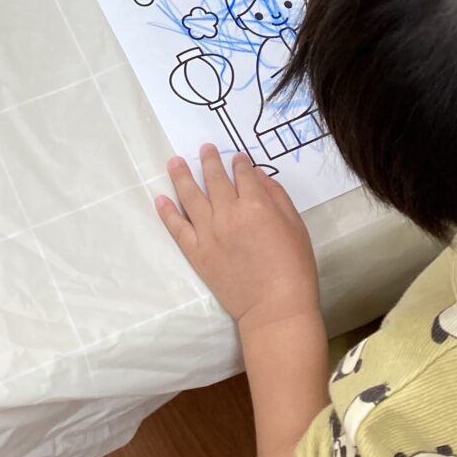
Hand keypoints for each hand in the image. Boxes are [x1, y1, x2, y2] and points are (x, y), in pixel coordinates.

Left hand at [157, 145, 319, 331]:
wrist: (275, 308)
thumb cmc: (294, 267)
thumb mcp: (295, 225)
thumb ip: (277, 196)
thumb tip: (258, 176)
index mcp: (255, 204)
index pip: (243, 174)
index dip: (240, 163)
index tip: (237, 158)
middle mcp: (228, 212)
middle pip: (214, 179)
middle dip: (210, 160)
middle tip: (205, 148)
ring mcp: (209, 232)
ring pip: (191, 196)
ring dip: (182, 176)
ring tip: (174, 161)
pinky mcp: (196, 252)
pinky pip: (177, 227)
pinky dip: (167, 212)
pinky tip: (160, 198)